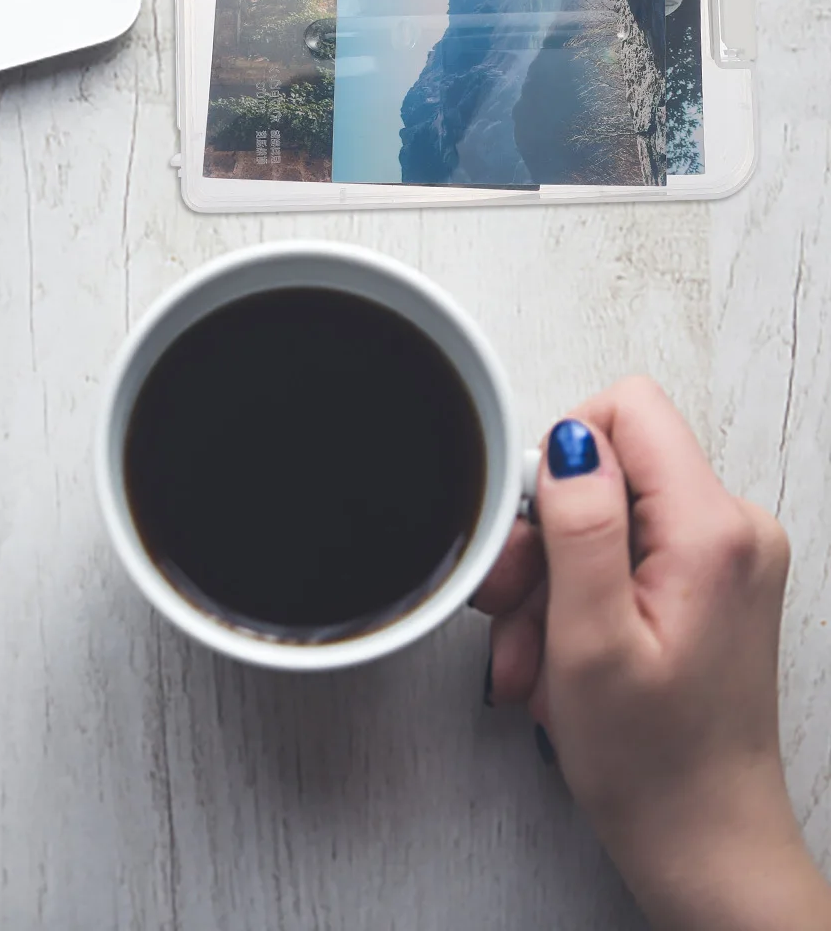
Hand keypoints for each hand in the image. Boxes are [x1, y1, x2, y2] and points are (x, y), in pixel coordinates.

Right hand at [474, 378, 830, 930]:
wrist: (704, 844)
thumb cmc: (654, 765)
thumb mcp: (591, 640)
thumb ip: (583, 526)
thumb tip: (569, 440)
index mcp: (713, 532)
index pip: (628, 409)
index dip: (562, 457)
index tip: (538, 531)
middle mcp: (733, 531)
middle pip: (609, 468)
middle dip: (544, 535)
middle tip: (519, 607)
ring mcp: (723, 557)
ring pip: (605, 514)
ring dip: (551, 578)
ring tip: (537, 650)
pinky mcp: (706, 581)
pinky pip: (623, 550)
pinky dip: (578, 595)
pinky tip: (560, 651)